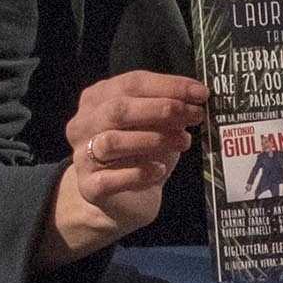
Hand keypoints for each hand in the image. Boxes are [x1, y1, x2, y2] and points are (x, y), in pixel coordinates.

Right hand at [40, 68, 208, 264]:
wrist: (127, 199)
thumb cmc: (142, 154)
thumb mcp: (158, 126)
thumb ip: (169, 109)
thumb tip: (194, 98)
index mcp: (97, 98)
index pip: (131, 83)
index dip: (169, 86)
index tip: (200, 93)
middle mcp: (83, 124)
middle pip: (118, 109)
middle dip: (161, 109)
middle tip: (194, 115)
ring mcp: (82, 156)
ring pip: (112, 142)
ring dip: (153, 139)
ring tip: (183, 142)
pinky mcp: (88, 187)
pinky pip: (111, 179)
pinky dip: (138, 173)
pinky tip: (159, 170)